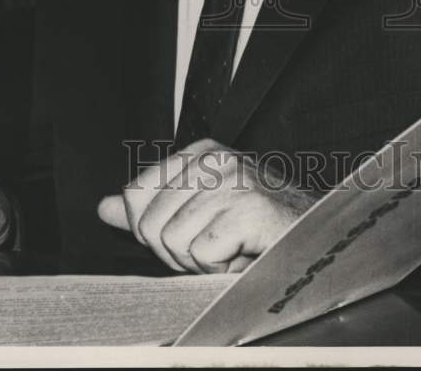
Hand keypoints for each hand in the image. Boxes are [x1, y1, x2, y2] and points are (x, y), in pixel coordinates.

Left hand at [97, 139, 317, 273]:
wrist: (315, 241)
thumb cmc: (257, 232)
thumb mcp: (197, 213)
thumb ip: (150, 208)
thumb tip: (104, 207)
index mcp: (198, 152)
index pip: (136, 194)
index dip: (158, 230)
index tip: (196, 231)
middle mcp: (214, 157)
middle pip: (149, 223)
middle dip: (178, 251)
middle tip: (217, 245)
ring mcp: (232, 179)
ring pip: (172, 240)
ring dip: (201, 262)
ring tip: (233, 248)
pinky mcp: (247, 207)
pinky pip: (200, 255)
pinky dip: (220, 268)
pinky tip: (245, 254)